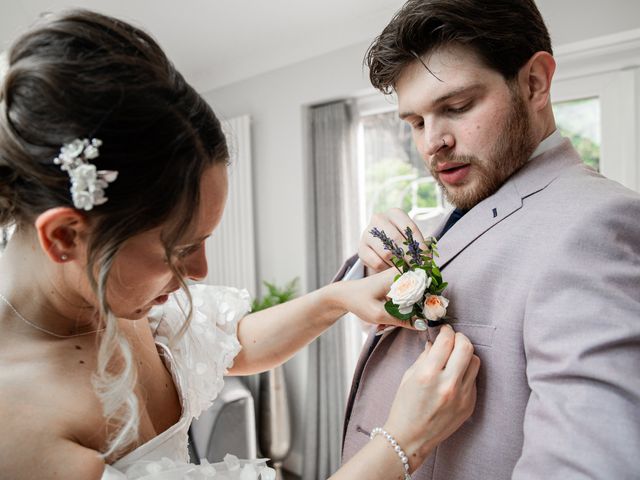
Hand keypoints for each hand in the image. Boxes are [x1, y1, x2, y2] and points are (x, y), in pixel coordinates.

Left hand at [333, 268, 418, 330]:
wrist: (344, 295)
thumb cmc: (359, 301)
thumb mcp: (378, 314)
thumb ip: (402, 319)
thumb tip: (424, 324)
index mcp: (399, 275)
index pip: (426, 286)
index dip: (429, 303)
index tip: (426, 318)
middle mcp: (402, 272)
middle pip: (422, 292)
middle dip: (416, 310)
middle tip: (406, 322)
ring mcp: (401, 277)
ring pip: (415, 296)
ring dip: (408, 311)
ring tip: (390, 321)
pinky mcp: (398, 284)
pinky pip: (409, 297)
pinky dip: (403, 309)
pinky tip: (390, 317)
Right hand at [359, 208, 425, 273]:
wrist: (379, 248)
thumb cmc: (401, 242)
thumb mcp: (411, 239)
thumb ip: (419, 247)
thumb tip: (427, 258)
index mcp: (395, 213)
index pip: (409, 228)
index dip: (419, 245)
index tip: (426, 259)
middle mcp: (379, 219)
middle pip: (396, 239)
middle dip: (409, 257)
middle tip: (417, 269)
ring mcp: (367, 233)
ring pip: (386, 252)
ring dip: (398, 265)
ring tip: (406, 270)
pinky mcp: (361, 249)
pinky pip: (377, 262)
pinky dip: (386, 269)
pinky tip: (391, 269)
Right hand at [383, 324, 479, 470]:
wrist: (410, 438)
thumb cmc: (404, 406)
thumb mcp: (409, 376)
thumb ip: (425, 357)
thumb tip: (435, 342)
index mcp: (428, 373)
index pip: (446, 340)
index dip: (446, 331)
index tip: (444, 330)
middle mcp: (448, 383)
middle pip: (466, 347)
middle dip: (460, 338)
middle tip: (453, 339)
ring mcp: (462, 396)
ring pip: (475, 362)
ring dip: (465, 355)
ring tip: (455, 358)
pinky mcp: (469, 405)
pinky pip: (473, 380)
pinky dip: (465, 373)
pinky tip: (455, 376)